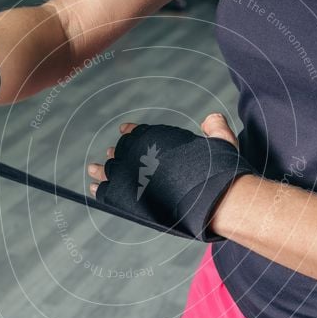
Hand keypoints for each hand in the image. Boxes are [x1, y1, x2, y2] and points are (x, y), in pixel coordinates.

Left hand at [87, 113, 238, 196]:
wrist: (217, 199)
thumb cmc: (223, 173)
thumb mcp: (223, 142)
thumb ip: (215, 127)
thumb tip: (210, 118)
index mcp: (161, 140)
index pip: (141, 133)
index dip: (132, 133)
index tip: (124, 131)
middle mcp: (145, 156)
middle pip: (125, 153)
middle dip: (118, 153)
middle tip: (108, 155)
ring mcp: (135, 178)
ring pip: (113, 171)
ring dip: (103, 170)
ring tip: (93, 169)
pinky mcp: (131, 199)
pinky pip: (110, 192)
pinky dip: (102, 190)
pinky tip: (96, 189)